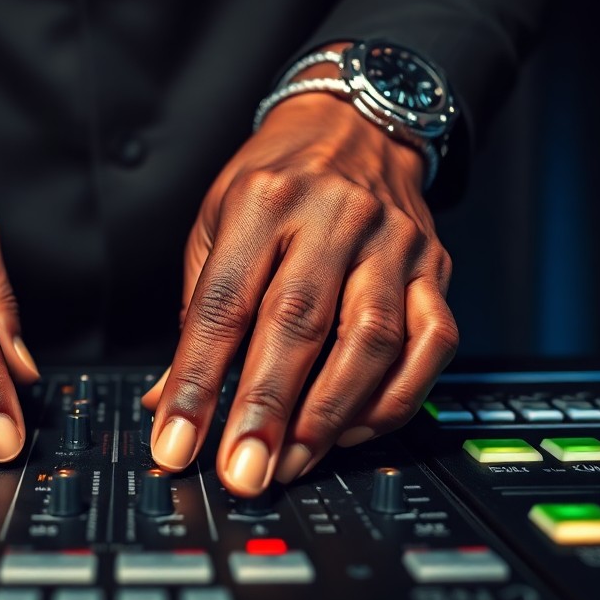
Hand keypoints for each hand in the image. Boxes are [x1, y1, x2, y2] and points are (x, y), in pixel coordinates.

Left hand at [142, 85, 457, 495]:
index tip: (175, 442)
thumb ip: (198, 314)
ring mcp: (391, 242)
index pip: (223, 304)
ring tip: (294, 461)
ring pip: (371, 339)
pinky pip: (430, 343)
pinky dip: (396, 397)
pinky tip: (357, 428)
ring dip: (329, 413)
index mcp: (262, 202)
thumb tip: (165, 402)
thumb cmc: (275, 184)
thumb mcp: (216, 226)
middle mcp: (332, 216)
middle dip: (265, 411)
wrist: (355, 126)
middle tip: (242, 473)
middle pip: (297, 325)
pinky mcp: (434, 268)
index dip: (195, 381)